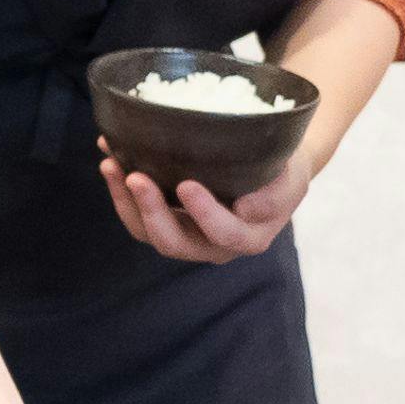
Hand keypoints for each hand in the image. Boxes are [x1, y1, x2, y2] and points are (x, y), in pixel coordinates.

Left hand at [100, 146, 307, 261]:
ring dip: (125, 201)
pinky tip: (110, 157)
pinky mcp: (167, 220)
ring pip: (149, 232)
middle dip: (151, 211)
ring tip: (111, 163)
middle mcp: (213, 245)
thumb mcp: (294, 178)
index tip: (187, 185)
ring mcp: (187, 235)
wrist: (272, 168)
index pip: (224, 234)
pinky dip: (120, 189)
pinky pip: (138, 215)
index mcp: (247, 237)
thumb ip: (276, 196)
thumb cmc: (284, 171)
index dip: (204, 214)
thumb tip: (247, 208)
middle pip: (175, 242)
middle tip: (135, 176)